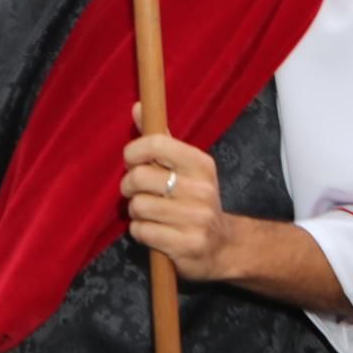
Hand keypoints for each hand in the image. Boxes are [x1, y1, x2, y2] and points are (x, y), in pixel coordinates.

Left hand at [120, 106, 237, 281]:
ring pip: (138, 206)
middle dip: (129, 186)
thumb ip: (159, 139)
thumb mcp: (184, 168)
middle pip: (139, 177)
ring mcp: (197, 219)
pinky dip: (140, 231)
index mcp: (201, 164)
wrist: (223, 246)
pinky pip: (141, 231)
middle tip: (136, 191)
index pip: (156, 144)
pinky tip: (155, 231)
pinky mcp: (188, 245)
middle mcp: (202, 189)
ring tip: (149, 213)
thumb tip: (138, 106)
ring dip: (135, 211)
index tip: (132, 161)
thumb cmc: (194, 199)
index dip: (133, 152)